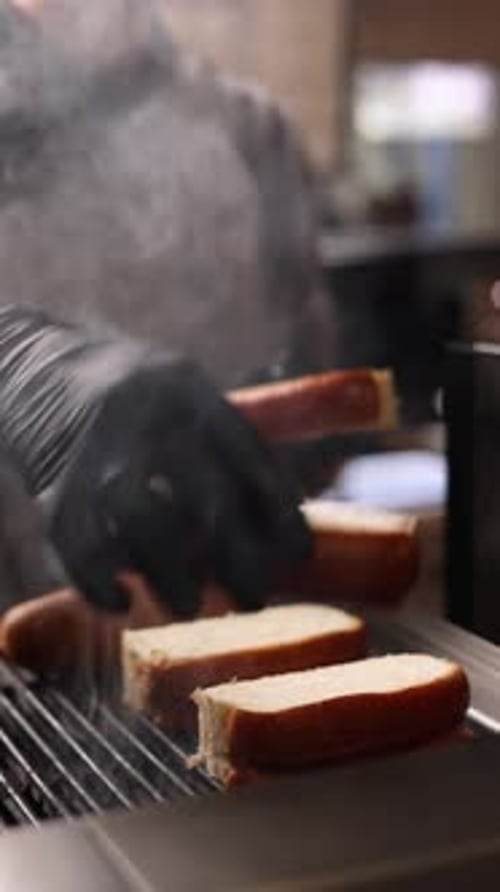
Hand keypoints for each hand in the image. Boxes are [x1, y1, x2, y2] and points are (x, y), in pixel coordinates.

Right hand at [48, 357, 311, 615]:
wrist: (32, 361)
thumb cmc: (130, 393)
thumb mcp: (185, 389)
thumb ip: (236, 437)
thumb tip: (295, 509)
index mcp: (189, 391)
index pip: (250, 458)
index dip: (280, 513)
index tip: (298, 555)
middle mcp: (145, 416)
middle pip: (205, 497)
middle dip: (238, 559)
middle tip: (253, 599)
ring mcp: (95, 452)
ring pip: (143, 523)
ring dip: (172, 576)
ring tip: (189, 606)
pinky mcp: (52, 487)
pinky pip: (79, 547)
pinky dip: (101, 584)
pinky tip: (123, 599)